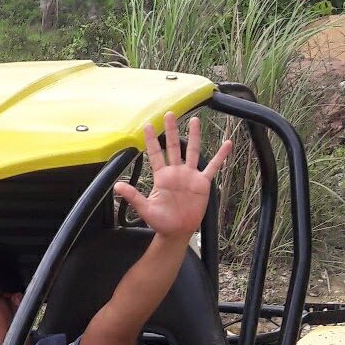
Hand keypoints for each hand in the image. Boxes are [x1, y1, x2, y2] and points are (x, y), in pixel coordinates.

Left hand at [113, 114, 232, 240]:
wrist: (177, 231)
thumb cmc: (160, 221)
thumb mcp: (145, 209)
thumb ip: (133, 196)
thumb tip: (117, 186)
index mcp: (162, 177)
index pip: (156, 154)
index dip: (151, 140)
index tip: (147, 125)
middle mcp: (176, 172)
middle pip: (174, 146)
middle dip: (171, 130)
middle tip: (170, 113)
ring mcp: (190, 175)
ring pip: (192, 151)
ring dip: (194, 136)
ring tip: (195, 120)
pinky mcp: (202, 183)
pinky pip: (213, 167)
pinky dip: (220, 156)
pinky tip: (228, 144)